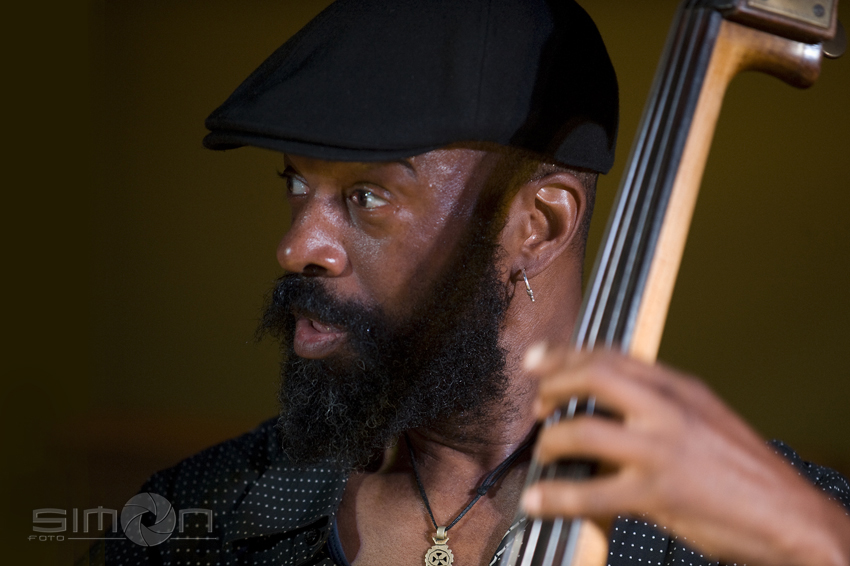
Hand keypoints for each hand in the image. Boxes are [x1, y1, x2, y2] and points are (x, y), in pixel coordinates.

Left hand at [520, 347, 849, 565]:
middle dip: (552, 386)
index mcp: (680, 388)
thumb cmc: (745, 471)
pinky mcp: (658, 493)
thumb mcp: (705, 418)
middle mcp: (669, 409)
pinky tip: (537, 501)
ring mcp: (662, 450)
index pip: (612, 356)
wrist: (789, 516)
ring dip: (551, 442)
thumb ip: (660, 405)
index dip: (567, 356)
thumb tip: (608, 407)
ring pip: (584, 431)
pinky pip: (590, 492)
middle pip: (594, 376)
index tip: (538, 360)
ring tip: (545, 453)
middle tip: (537, 407)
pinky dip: (555, 497)